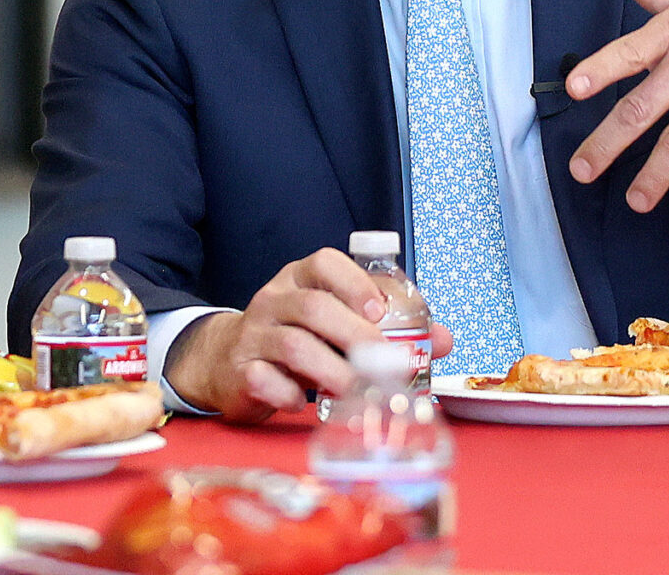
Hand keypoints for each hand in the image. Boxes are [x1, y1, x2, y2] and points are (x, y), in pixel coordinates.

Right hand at [163, 249, 454, 424]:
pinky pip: (264, 380)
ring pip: (292, 344)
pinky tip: (305, 404)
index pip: (323, 263)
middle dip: (354, 334)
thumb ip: (385, 328)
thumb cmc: (295, 339)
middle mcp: (273, 301)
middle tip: (385, 363)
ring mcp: (254, 336)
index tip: (380, 310)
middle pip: (312, 307)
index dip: (354, 283)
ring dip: (332, 370)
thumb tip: (443, 339)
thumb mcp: (334, 324)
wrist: (225, 362)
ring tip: (357, 391)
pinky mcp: (241, 372)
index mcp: (298, 280)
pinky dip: (290, 395)